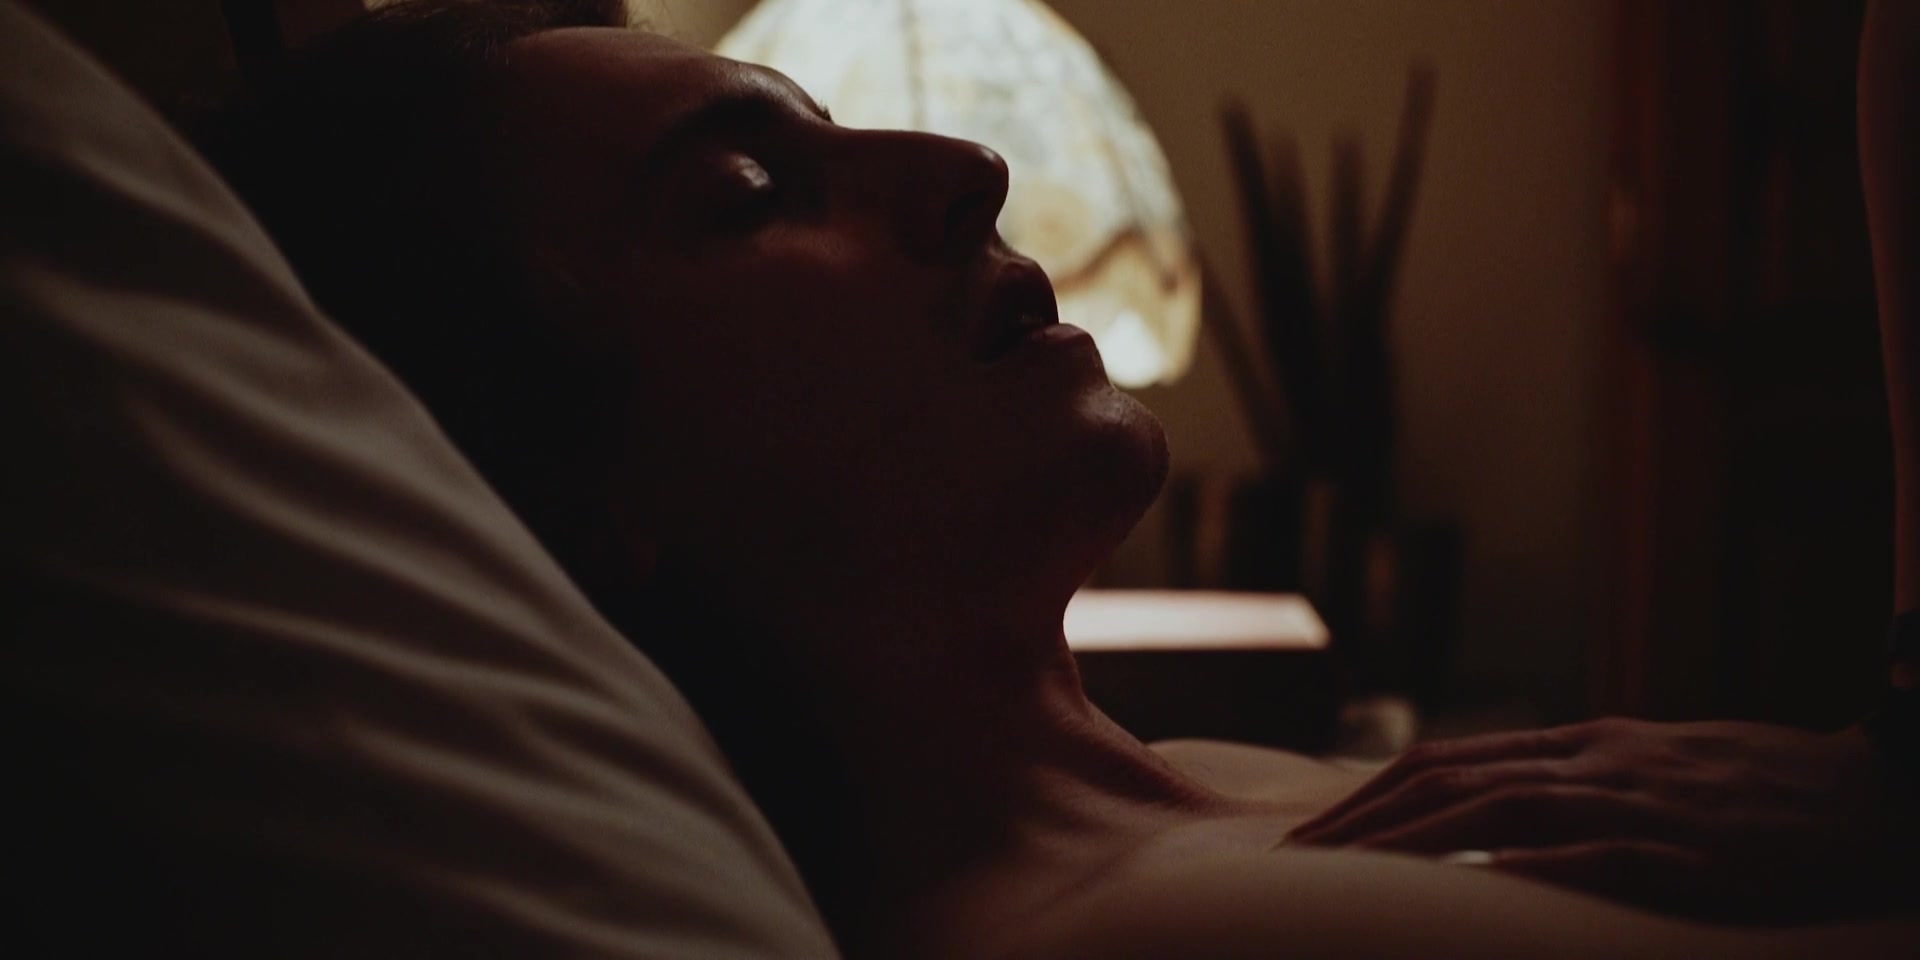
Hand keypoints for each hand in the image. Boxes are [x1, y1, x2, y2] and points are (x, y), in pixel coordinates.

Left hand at [1286, 717, 1919, 922]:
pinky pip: (1599, 855)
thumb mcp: (1650, 772)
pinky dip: (1533, 865)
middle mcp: (1595, 763)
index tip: (1306, 837)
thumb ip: (1571, 787)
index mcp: (1582, 746)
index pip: (1445, 761)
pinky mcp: (1689, 851)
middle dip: (1360, 821)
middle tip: (1291, 863)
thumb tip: (1487, 820)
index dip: (1365, 795)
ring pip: (1500, 809)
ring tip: (1341, 877)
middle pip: (1448, 779)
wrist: (1871, 794)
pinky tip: (1476, 885)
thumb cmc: (1755, 791)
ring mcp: (1640, 802)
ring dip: (1410, 843)